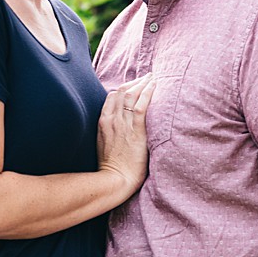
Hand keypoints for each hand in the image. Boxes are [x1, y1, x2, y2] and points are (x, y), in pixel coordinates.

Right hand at [97, 74, 154, 192]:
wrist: (115, 179)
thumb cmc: (112, 166)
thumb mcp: (104, 145)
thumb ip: (110, 131)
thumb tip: (120, 127)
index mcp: (103, 122)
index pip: (112, 97)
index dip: (124, 88)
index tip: (134, 85)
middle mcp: (111, 120)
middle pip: (122, 92)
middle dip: (135, 82)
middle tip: (146, 77)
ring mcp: (123, 124)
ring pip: (131, 95)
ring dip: (143, 83)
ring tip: (153, 77)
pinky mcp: (135, 130)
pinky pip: (141, 106)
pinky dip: (148, 93)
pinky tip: (155, 85)